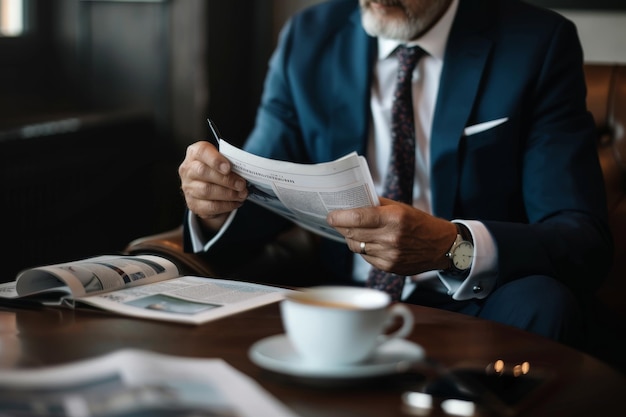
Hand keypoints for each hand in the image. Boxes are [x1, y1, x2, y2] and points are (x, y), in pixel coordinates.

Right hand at [178, 141, 247, 230]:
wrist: (207, 187)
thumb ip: (231, 162)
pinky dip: (226, 205)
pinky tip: (236, 202)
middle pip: (203, 172)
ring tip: (242, 194)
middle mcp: (188, 169)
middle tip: (242, 184)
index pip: (202, 152)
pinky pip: (210, 206)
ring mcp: (188, 188)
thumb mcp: (223, 160)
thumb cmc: (217, 170)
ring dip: (228, 194)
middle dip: (226, 179)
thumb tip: (245, 171)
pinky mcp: (193, 204)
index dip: (215, 160)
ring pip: (207, 191)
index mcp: (195, 153)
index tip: (228, 168)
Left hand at [326, 198, 456, 275]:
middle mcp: (390, 238)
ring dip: (351, 237)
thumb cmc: (419, 223)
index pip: (357, 217)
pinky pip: (365, 257)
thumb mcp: (400, 207)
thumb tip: (352, 202)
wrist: (441, 246)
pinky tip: (369, 242)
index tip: (330, 215)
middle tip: (337, 220)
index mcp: (393, 218)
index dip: (339, 217)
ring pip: (356, 246)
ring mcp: (389, 254)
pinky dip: (363, 248)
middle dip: (341, 226)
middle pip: (352, 233)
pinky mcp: (389, 267)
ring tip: (354, 230)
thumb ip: (376, 204)